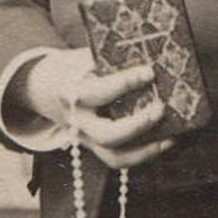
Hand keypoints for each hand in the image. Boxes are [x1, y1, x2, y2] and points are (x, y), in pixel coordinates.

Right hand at [23, 47, 173, 168]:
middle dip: (138, 125)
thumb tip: (151, 59)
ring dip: (147, 149)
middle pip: (107, 135)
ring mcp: (87, 139)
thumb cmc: (74, 69)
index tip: (149, 72)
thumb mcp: (83, 59)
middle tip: (160, 109)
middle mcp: (79, 122)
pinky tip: (166, 142)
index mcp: (72, 94)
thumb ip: (109, 62)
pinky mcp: (97, 148)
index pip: (99, 93)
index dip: (125, 83)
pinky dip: (145, 153)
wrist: (46, 89)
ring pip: (115, 157)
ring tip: (171, 136)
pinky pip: (121, 158)